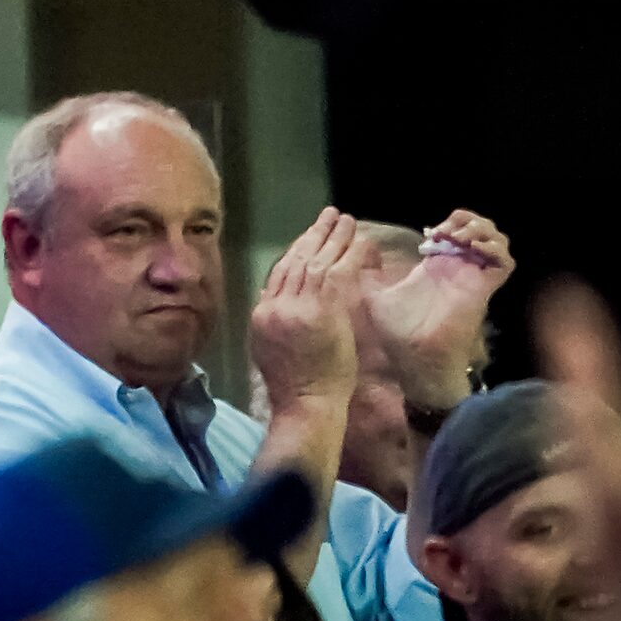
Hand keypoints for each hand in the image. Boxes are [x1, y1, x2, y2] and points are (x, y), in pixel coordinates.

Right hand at [251, 207, 365, 410]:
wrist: (305, 405)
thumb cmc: (294, 386)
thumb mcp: (268, 348)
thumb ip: (273, 319)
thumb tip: (272, 295)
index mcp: (263, 313)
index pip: (279, 272)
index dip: (296, 250)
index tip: (310, 236)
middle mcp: (276, 305)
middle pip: (296, 260)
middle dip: (314, 235)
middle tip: (328, 215)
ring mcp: (297, 307)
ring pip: (316, 261)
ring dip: (333, 237)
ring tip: (345, 220)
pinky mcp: (320, 311)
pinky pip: (335, 273)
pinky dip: (347, 255)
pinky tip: (358, 242)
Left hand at [365, 209, 513, 406]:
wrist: (415, 358)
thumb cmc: (398, 333)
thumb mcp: (376, 295)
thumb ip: (368, 273)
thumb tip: (358, 251)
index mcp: (437, 267)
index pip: (457, 232)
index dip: (449, 222)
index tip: (431, 230)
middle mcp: (459, 269)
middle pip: (481, 231)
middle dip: (468, 220)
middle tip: (447, 231)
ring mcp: (473, 277)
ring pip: (497, 241)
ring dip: (481, 230)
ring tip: (459, 237)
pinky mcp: (483, 289)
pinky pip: (504, 263)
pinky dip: (494, 249)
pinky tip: (471, 248)